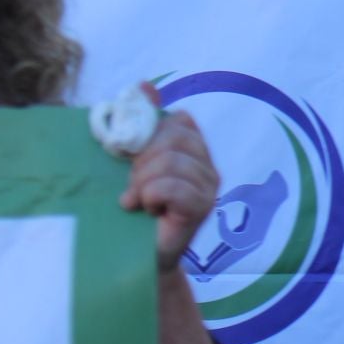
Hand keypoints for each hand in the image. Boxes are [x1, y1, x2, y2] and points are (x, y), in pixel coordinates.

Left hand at [119, 92, 221, 275]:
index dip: (150, 137)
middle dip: (143, 160)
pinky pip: (172, 187)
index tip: (134, 162)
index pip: (179, 122)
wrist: (134, 257)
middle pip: (175, 137)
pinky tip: (145, 210)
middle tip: (135, 186)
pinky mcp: (202, 209)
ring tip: (137, 201)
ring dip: (143, 182)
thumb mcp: (133, 161)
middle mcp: (209, 167)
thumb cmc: (134, 210)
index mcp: (195, 152)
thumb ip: (141, 123)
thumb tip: (145, 85)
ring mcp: (209, 188)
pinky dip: (150, 196)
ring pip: (171, 162)